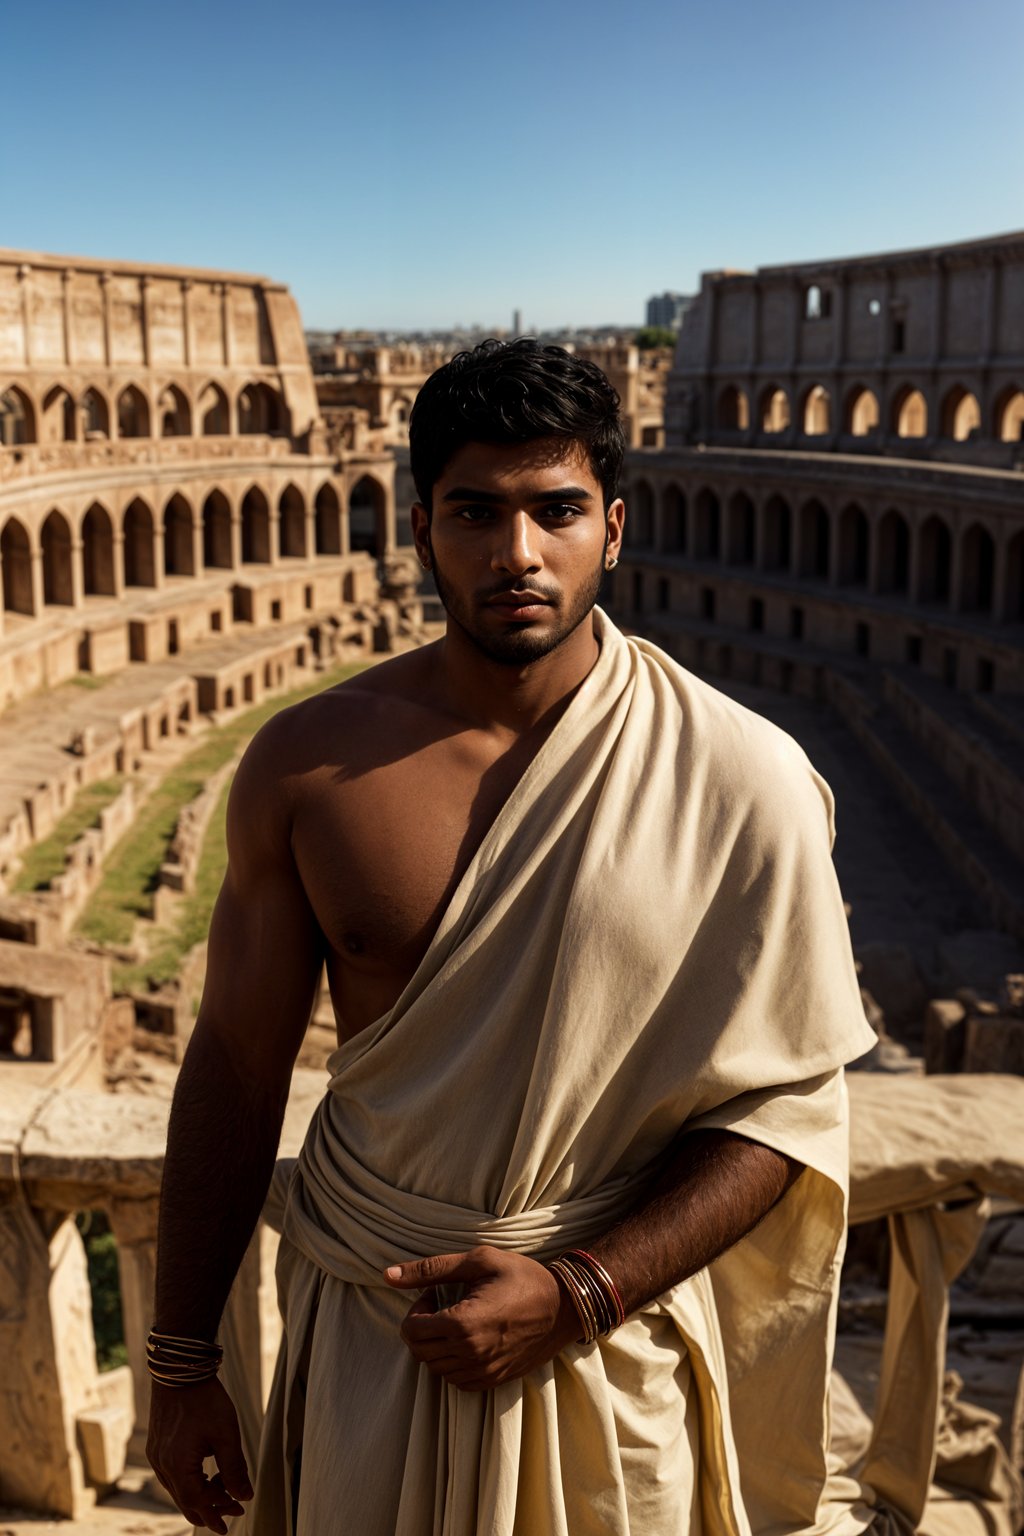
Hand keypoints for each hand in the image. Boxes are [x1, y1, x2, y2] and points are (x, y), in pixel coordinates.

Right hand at [146, 1376, 251, 1533]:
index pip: (197, 1503)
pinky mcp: (158, 1447)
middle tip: (233, 1511)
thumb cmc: (204, 1400)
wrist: (179, 1369)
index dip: (216, 1513)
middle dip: (210, 1509)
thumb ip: (235, 1469)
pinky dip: (190, 1482)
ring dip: (201, 1495)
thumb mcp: (226, 1434)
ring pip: (179, 1490)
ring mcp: (157, 1457)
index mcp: (178, 1466)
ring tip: (224, 1490)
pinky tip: (206, 1475)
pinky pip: (173, 1476)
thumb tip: (245, 1497)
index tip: (232, 1520)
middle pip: (185, 1501)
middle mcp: (162, 1466)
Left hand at [384, 1245, 581, 1390]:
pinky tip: (467, 1341)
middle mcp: (470, 1353)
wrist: (564, 1307)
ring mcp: (483, 1371)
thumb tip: (388, 1274)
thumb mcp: (478, 1260)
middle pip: (419, 1352)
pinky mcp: (494, 1380)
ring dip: (436, 1346)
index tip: (434, 1294)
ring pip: (435, 1369)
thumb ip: (431, 1269)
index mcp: (463, 1323)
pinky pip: (456, 1381)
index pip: (411, 1330)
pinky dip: (452, 1363)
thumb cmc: (522, 1277)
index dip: (416, 1309)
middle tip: (441, 1307)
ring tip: (456, 1322)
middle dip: (421, 1328)